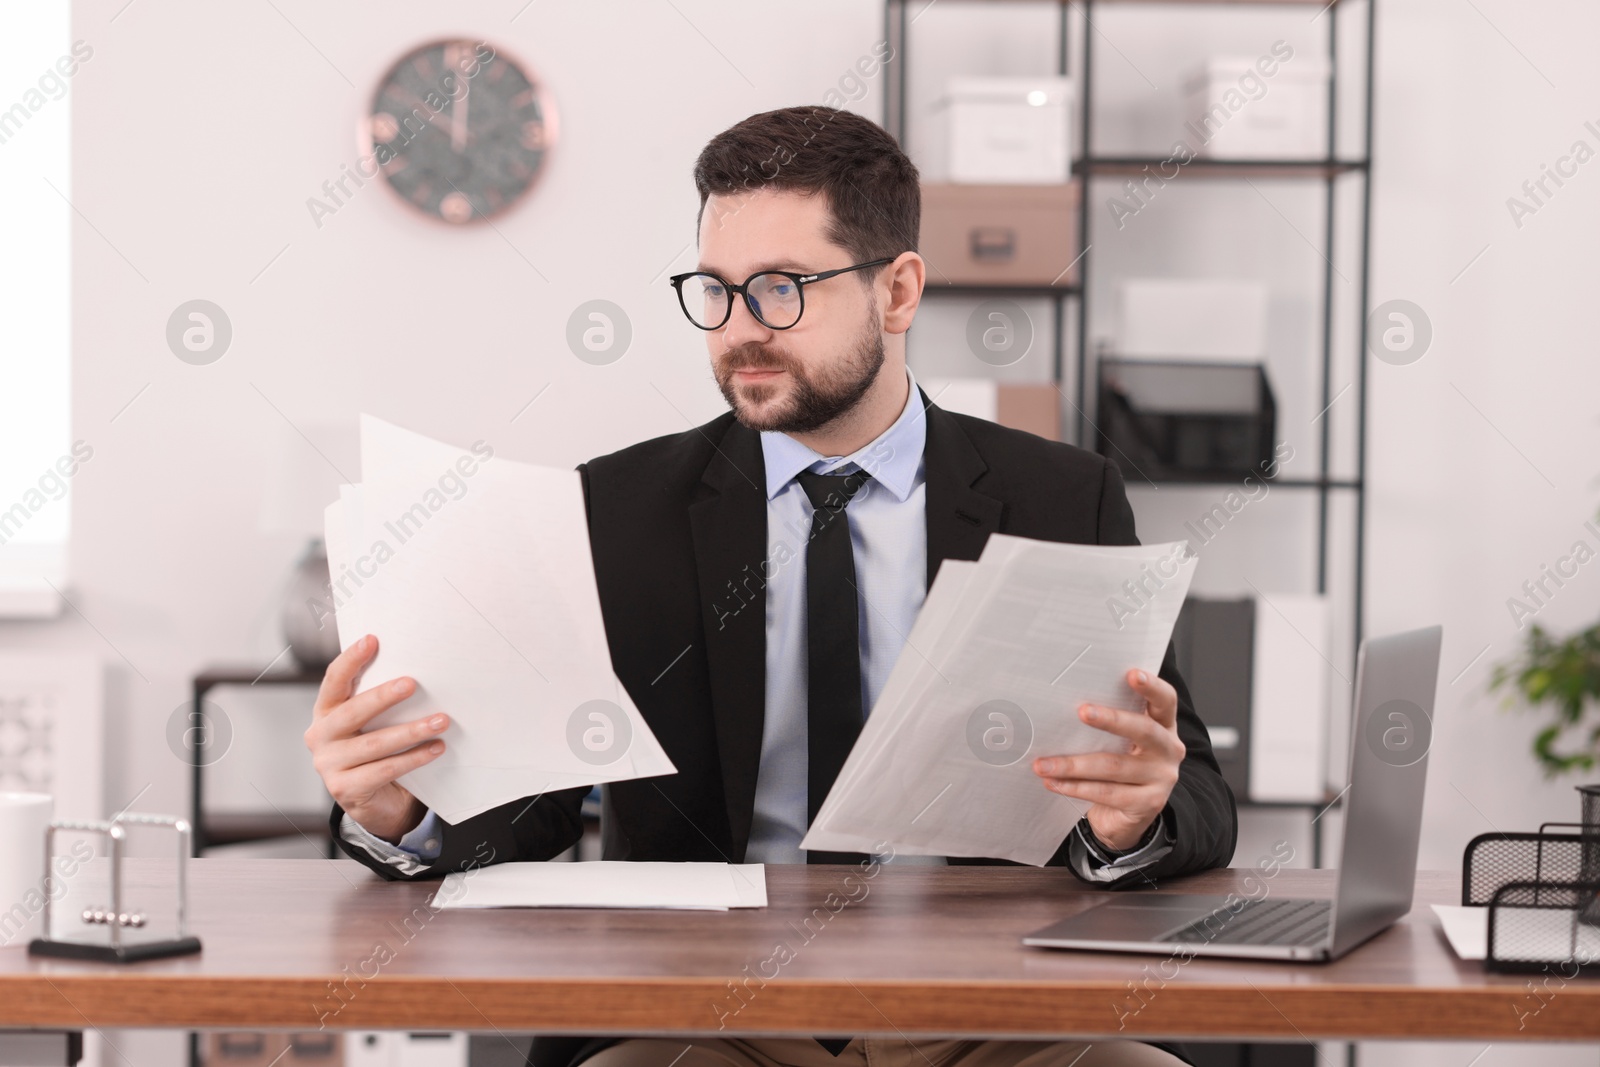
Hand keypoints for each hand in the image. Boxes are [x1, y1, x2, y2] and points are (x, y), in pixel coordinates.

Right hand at [304, 634, 448, 843]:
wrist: (376, 801)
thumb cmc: (376, 751)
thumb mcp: (374, 722)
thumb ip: (381, 701)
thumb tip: (419, 669)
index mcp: (326, 712)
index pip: (334, 681)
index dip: (351, 660)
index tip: (372, 640)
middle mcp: (321, 736)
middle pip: (352, 712)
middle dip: (383, 696)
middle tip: (412, 683)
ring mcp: (329, 765)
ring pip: (374, 744)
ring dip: (411, 731)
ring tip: (441, 720)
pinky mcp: (346, 789)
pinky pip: (385, 769)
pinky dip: (414, 758)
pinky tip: (436, 748)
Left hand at [1031, 668, 1184, 850]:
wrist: (1127, 816)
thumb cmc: (1118, 767)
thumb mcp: (1119, 741)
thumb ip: (1106, 723)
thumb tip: (1059, 702)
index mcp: (1164, 726)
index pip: (1165, 701)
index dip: (1152, 686)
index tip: (1132, 673)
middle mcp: (1168, 750)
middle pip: (1143, 730)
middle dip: (1111, 719)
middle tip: (1082, 711)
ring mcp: (1161, 779)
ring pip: (1114, 766)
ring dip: (1073, 764)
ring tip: (1043, 764)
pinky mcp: (1148, 803)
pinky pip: (1106, 793)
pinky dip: (1074, 787)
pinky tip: (1053, 782)